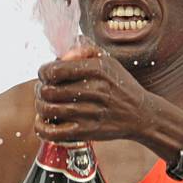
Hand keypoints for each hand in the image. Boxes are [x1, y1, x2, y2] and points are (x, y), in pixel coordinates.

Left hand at [35, 39, 151, 142]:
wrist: (141, 115)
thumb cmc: (121, 87)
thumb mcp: (109, 61)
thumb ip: (84, 50)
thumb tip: (61, 53)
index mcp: (96, 69)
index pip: (53, 70)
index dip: (43, 72)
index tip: (47, 75)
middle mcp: (93, 90)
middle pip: (47, 90)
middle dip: (40, 89)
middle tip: (45, 91)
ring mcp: (90, 113)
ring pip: (47, 110)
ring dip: (41, 106)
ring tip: (47, 104)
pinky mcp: (87, 132)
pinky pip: (52, 133)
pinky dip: (41, 127)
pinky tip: (43, 122)